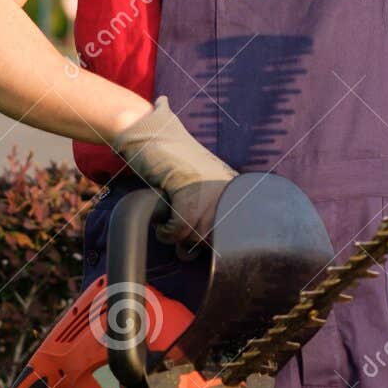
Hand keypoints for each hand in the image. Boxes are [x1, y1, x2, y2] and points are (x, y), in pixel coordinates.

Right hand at [109, 95, 235, 259]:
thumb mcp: (202, 187)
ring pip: (197, 237)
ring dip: (178, 239)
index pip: (238, 234)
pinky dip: (167, 233)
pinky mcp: (189, 190)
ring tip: (168, 225)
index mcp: (237, 189)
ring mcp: (211, 189)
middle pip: (216, 240)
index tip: (200, 242)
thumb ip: (211, 215)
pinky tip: (162, 224)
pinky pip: (180, 231)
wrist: (149, 133)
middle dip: (194, 243)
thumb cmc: (171, 164)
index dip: (214, 244)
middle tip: (179, 229)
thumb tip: (208, 254)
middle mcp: (230, 189)